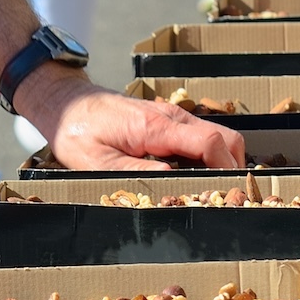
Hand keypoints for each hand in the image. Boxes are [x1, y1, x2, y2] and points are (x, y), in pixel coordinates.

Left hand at [14, 64, 245, 170]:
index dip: (226, 169)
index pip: (210, 143)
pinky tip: (194, 175)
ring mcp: (172, 115)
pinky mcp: (169, 119)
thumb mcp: (97, 163)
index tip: (230, 192)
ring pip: (218, 136)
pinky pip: (201, 135)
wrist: (67, 104)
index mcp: (155, 127)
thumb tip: (172, 181)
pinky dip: (208, 155)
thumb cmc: (78, 132)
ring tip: (210, 188)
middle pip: (225, 138)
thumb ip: (135, 172)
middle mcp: (171, 116)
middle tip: (223, 195)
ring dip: (221, 161)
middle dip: (232, 167)